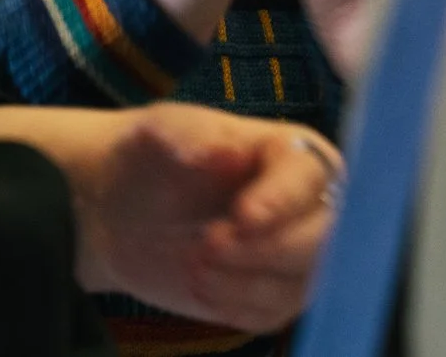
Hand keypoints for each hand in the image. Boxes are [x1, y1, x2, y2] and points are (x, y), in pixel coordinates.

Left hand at [0, 103, 339, 331]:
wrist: (124, 207)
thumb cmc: (153, 157)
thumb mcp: (166, 132)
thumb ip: (196, 136)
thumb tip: (229, 149)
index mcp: (292, 152)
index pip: (308, 178)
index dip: (281, 201)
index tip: (242, 217)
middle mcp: (307, 204)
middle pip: (322, 238)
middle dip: (266, 249)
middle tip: (207, 245)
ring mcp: (294, 255)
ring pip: (301, 283)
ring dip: (244, 282)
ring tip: (192, 264)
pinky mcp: (272, 294)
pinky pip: (271, 314)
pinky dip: (233, 305)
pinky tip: (198, 283)